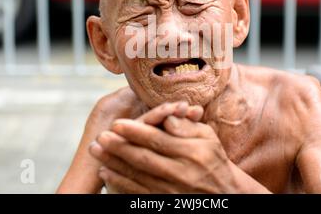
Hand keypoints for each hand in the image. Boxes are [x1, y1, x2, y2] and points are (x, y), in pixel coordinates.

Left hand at [89, 101, 203, 192]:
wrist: (223, 193)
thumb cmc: (213, 159)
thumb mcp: (208, 137)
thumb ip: (187, 127)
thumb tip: (167, 117)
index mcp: (191, 153)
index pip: (158, 140)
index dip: (136, 132)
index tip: (117, 123)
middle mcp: (180, 173)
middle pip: (144, 159)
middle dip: (119, 147)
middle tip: (100, 137)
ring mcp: (171, 190)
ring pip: (137, 176)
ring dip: (114, 164)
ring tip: (96, 152)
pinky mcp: (164, 202)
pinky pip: (139, 193)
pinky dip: (120, 184)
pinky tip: (106, 174)